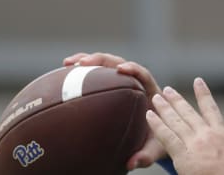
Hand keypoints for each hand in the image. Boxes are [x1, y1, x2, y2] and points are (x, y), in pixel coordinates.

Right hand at [62, 52, 165, 169]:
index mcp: (151, 92)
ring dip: (88, 61)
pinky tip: (65, 72)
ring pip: (106, 66)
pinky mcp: (113, 86)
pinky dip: (83, 72)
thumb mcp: (156, 148)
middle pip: (119, 63)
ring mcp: (124, 82)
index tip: (121, 69)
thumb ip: (146, 155)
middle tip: (82, 63)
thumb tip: (131, 163)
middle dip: (101, 60)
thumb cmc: (159, 139)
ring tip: (68, 63)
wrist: (159, 134)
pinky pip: (98, 75)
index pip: (143, 74)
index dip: (133, 69)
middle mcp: (136, 82)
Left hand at [148, 77, 223, 174]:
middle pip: (188, 112)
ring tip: (155, 97)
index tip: (198, 81)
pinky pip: (166, 136)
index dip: (204, 94)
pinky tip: (149, 115)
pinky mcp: (183, 156)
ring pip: (175, 121)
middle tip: (167, 90)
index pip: (212, 110)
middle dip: (177, 100)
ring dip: (164, 107)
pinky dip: (157, 124)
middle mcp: (208, 135)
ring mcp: (195, 144)